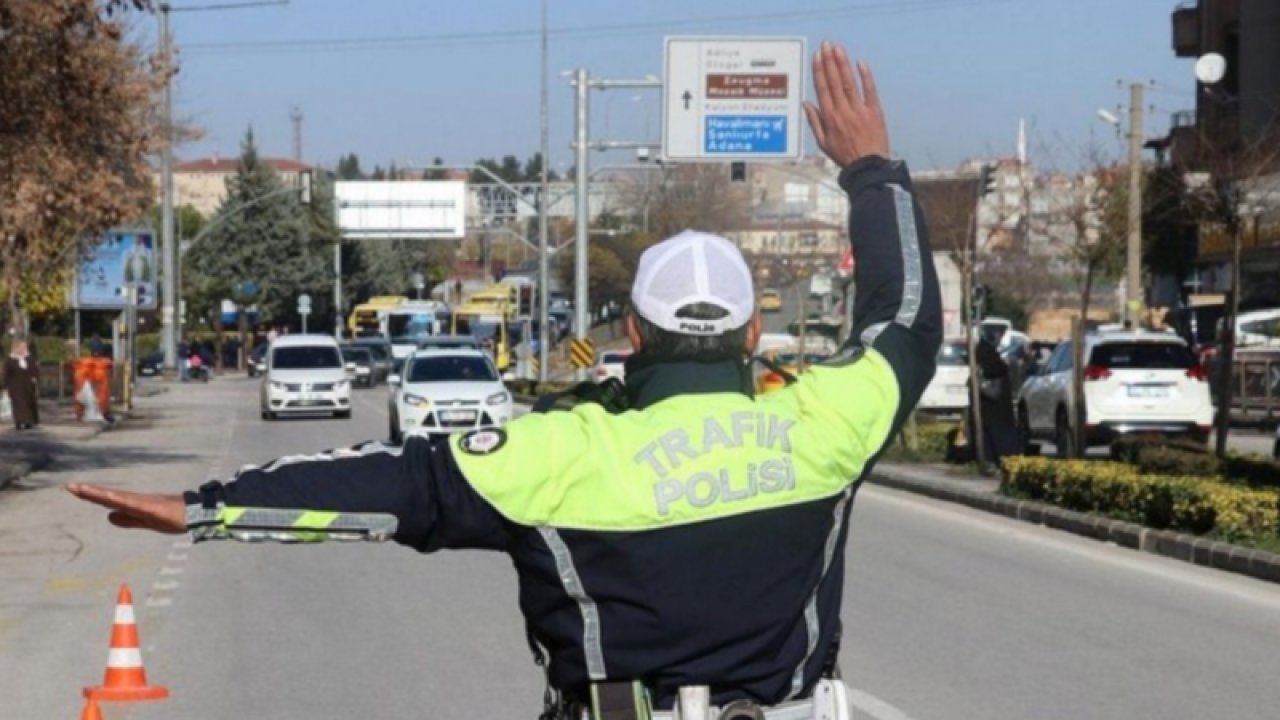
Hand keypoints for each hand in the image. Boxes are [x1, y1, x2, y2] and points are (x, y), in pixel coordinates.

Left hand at [66, 483, 186, 533]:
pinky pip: (133, 503)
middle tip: (70, 486)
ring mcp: (144, 503)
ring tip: (83, 490)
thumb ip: (127, 519)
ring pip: (117, 497)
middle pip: (109, 496)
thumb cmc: (174, 517)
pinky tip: (109, 498)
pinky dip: (120, 500)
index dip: (91, 494)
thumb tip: (108, 517)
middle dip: (90, 492)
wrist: (196, 515)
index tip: (74, 489)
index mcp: (133, 504)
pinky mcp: (152, 507)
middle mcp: (136, 500)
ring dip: (101, 494)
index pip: (108, 499)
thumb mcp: (145, 521)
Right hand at [803, 41, 889, 167]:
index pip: (822, 89)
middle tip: (826, 45)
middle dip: (829, 62)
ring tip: (838, 49)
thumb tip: (807, 104)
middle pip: (834, 82)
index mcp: (830, 118)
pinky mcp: (874, 111)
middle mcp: (843, 111)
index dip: (819, 71)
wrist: (868, 167)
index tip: (817, 56)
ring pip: (848, 83)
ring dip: (843, 64)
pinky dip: (865, 76)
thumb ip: (815, 122)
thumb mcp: (824, 143)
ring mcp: (859, 110)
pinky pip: (869, 90)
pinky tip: (860, 63)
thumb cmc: (845, 156)